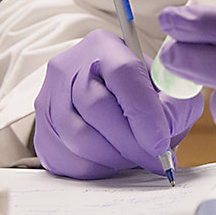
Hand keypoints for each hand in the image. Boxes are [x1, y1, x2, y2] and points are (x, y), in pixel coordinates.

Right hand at [33, 29, 204, 178]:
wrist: (107, 97)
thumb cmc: (142, 93)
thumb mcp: (167, 89)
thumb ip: (175, 105)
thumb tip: (163, 135)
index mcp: (105, 46)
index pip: (123, 72)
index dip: (143, 111)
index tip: (161, 142)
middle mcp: (69, 67)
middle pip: (96, 106)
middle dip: (131, 141)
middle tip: (155, 158)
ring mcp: (48, 98)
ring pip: (77, 135)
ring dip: (113, 156)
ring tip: (135, 157)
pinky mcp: (40, 129)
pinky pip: (64, 157)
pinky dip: (95, 167)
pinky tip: (113, 161)